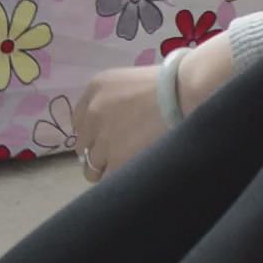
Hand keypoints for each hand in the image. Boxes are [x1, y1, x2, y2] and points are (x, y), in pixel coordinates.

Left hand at [72, 35, 234, 183]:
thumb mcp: (131, 82)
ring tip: (128, 168)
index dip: (93, 133)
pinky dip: (119, 181)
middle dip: (98, 151)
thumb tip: (113, 124)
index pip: (79, 122)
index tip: (107, 139)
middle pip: (82, 146)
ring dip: (106, 170)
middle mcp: (92, 114)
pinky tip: (133, 175)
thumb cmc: (170, 84)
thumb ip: (114, 101)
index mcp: (95, 90)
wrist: (184, 94)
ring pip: (91, 168)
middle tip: (121, 153)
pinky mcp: (117, 161)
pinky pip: (108, 180)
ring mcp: (103, 139)